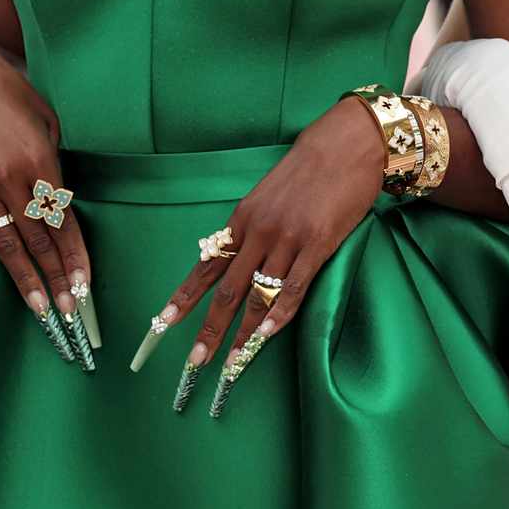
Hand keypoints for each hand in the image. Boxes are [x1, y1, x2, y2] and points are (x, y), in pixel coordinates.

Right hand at [0, 39, 93, 365]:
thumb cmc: (14, 93)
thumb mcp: (49, 120)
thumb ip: (56, 162)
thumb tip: (63, 199)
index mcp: (40, 163)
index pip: (63, 222)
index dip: (75, 257)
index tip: (86, 286)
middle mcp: (11, 180)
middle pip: (39, 241)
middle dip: (57, 279)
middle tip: (69, 313)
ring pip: (6, 243)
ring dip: (24, 280)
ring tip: (40, 311)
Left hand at [135, 98, 382, 404]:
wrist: (346, 144)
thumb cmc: (309, 168)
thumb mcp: (268, 194)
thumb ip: (253, 227)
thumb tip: (236, 258)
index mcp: (242, 219)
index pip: (206, 266)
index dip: (184, 297)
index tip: (163, 324)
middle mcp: (259, 232)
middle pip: (226, 290)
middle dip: (209, 329)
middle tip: (195, 361)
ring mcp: (288, 240)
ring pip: (258, 296)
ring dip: (243, 334)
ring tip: (231, 363)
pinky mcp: (317, 245)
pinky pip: (293, 288)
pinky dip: (278, 316)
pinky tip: (265, 337)